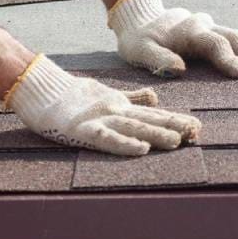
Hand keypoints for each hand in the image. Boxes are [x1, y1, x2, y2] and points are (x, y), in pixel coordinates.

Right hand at [6, 55, 200, 155]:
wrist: (40, 89)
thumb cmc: (72, 96)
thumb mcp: (108, 94)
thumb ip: (132, 97)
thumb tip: (155, 97)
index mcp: (121, 105)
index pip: (153, 113)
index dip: (175, 120)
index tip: (197, 127)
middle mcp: (115, 110)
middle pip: (149, 119)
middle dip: (174, 126)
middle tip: (196, 133)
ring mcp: (100, 119)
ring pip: (134, 126)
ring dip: (156, 133)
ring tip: (178, 141)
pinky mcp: (82, 129)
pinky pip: (107, 138)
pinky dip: (125, 144)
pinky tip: (141, 149)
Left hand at [108, 0, 237, 78]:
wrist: (142, 18)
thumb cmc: (139, 40)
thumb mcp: (139, 50)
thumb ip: (157, 59)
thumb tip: (178, 70)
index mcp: (189, 32)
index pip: (212, 43)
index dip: (227, 58)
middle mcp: (206, 26)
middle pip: (233, 38)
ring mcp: (215, 27)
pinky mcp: (219, 31)